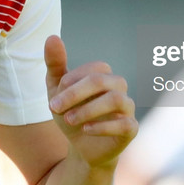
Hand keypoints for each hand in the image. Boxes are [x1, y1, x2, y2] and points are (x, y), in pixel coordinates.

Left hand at [45, 35, 136, 168]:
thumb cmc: (71, 113)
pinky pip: (125, 124)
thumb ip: (56, 64)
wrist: (80, 148)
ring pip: (116, 100)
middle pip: (103, 81)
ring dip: (88, 109)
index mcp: (104, 76)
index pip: (94, 69)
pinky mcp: (132, 129)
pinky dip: (103, 127)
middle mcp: (119, 89)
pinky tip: (85, 130)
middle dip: (75, 93)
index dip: (72, 81)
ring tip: (69, 120)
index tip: (54, 97)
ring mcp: (128, 109)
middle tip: (54, 107)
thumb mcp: (57, 90)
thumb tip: (52, 36)